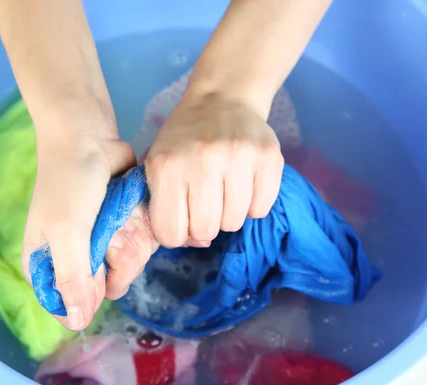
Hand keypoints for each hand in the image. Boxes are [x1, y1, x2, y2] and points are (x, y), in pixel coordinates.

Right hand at [22, 110, 137, 330]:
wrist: (87, 135)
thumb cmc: (68, 183)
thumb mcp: (65, 231)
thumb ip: (73, 277)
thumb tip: (78, 324)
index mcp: (45, 264)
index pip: (66, 305)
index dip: (85, 298)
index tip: (99, 272)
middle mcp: (71, 258)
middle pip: (101, 289)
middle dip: (113, 264)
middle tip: (108, 233)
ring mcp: (97, 243)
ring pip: (124, 268)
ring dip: (128, 244)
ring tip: (118, 216)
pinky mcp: (119, 228)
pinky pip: (136, 246)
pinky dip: (139, 232)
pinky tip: (132, 212)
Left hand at [144, 91, 284, 247]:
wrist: (221, 99)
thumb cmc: (184, 139)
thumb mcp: (158, 164)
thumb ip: (164, 205)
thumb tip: (193, 242)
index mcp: (166, 166)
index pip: (170, 232)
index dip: (176, 234)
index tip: (181, 219)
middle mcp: (202, 160)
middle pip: (205, 231)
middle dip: (203, 225)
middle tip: (204, 203)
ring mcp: (238, 157)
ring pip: (234, 223)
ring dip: (228, 214)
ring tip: (223, 190)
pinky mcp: (268, 158)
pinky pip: (260, 210)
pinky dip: (252, 204)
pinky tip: (243, 183)